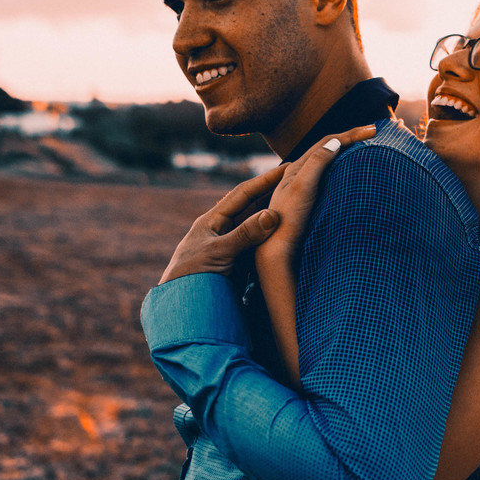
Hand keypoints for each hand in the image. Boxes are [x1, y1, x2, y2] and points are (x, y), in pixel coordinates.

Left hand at [158, 164, 288, 284]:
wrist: (180, 311)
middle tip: (297, 182)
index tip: (287, 168)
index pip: (243, 194)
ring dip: (276, 218)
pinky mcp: (237, 266)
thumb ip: (245, 235)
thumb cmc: (191, 278)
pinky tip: (289, 237)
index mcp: (213, 221)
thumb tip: (273, 215)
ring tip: (299, 206)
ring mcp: (231, 248)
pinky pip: (259, 247)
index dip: (265, 180)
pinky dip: (273, 241)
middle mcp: (222, 231)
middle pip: (252, 208)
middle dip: (274, 195)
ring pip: (257, 228)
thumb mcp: (218, 253)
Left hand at [259, 125, 377, 259]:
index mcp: (296, 168)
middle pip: (327, 148)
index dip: (351, 134)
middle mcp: (298, 175)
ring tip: (366, 149)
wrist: (277, 252)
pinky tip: (350, 177)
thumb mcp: (301, 188)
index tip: (374, 130)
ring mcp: (304, 189)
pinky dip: (342, 171)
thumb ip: (317, 164)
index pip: (327, 142)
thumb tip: (336, 142)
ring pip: (328, 163)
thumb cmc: (288, 221)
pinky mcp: (309, 204)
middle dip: (351, 138)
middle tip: (373, 133)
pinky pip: (328, 180)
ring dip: (347, 153)